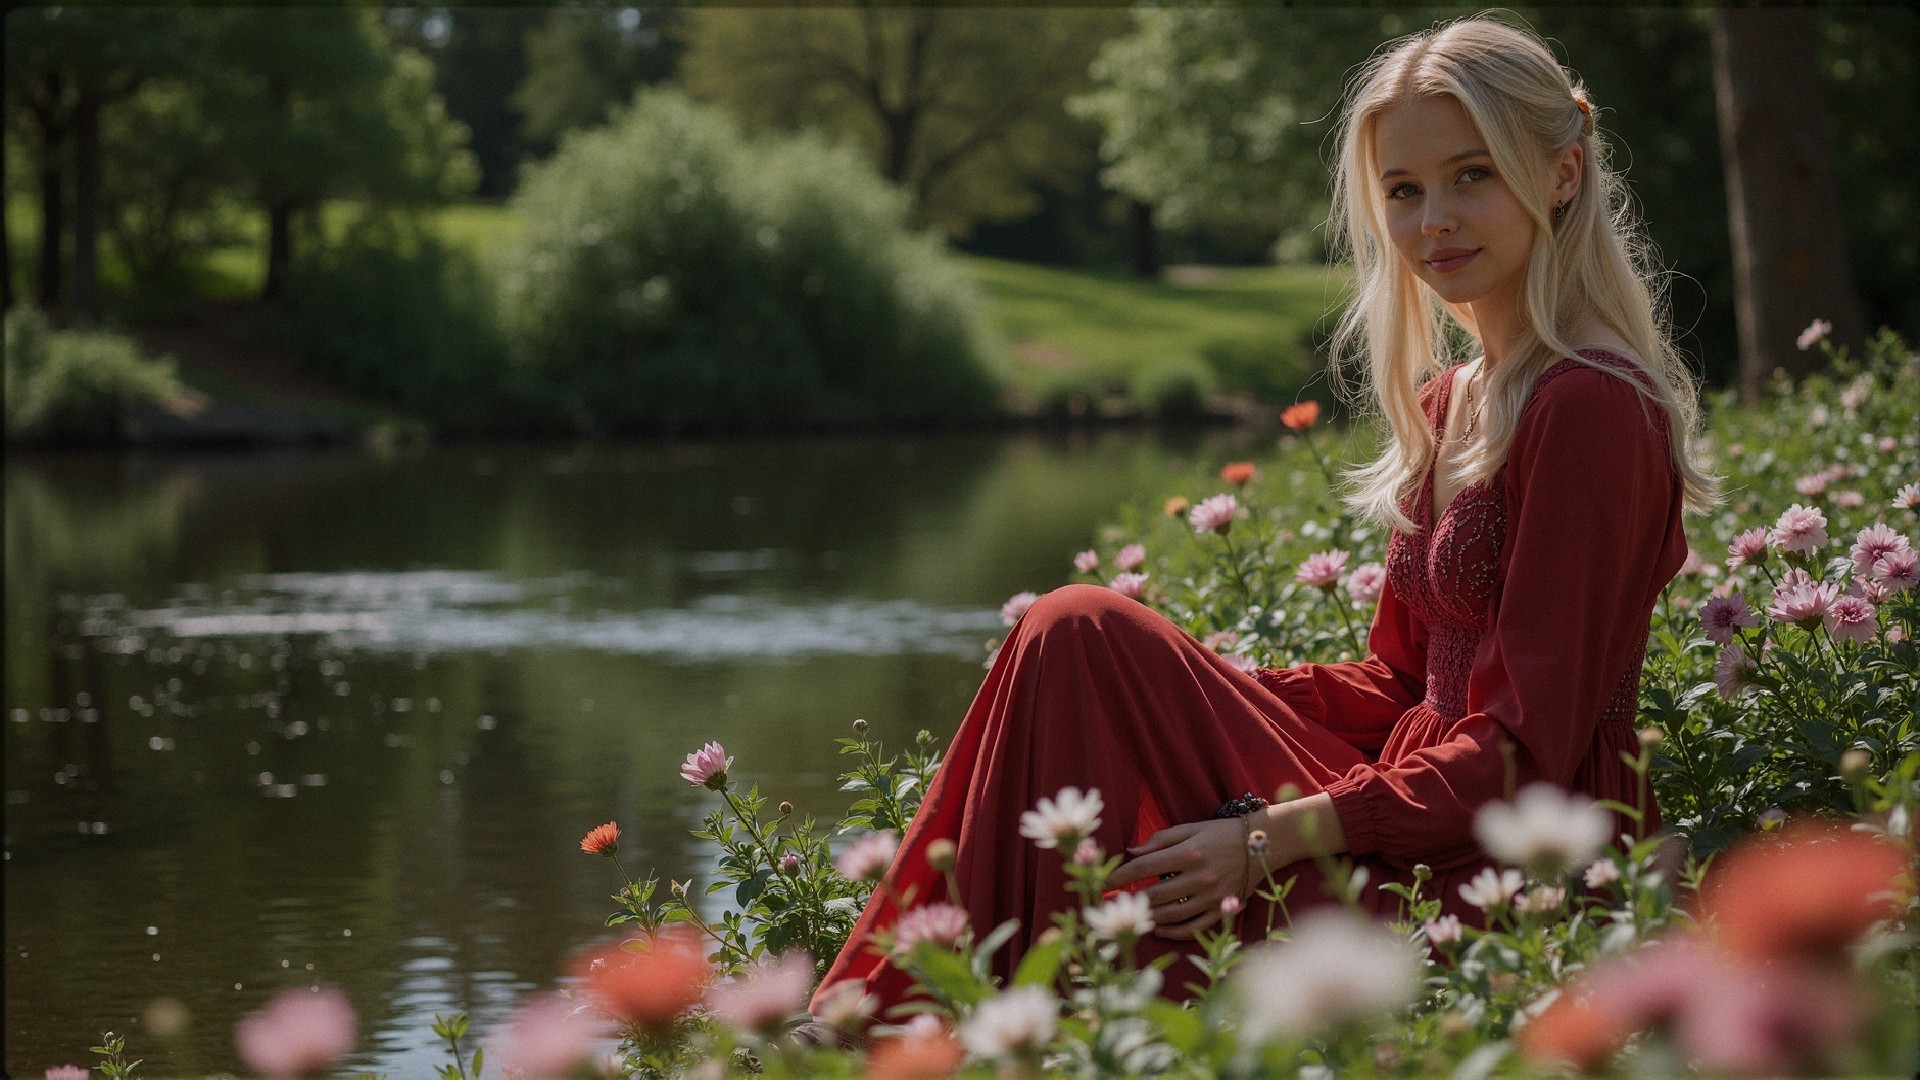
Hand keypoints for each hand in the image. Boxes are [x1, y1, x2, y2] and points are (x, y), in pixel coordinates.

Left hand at [1105, 818, 1248, 940]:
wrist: (1264, 843)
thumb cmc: (1221, 833)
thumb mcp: (1191, 827)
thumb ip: (1160, 839)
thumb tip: (1131, 852)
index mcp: (1189, 852)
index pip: (1145, 867)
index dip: (1120, 876)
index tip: (1104, 883)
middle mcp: (1200, 876)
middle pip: (1155, 894)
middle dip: (1131, 899)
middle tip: (1113, 902)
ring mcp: (1212, 896)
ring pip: (1171, 914)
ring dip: (1148, 916)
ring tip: (1133, 914)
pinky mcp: (1222, 909)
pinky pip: (1194, 927)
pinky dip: (1173, 932)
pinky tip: (1157, 929)